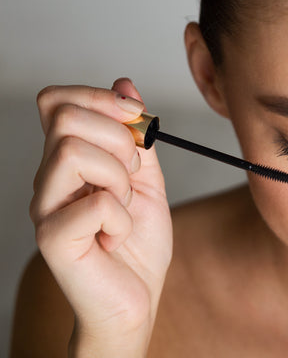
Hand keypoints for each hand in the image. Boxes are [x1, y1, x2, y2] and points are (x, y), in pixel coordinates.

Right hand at [29, 78, 172, 355]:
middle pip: (65, 117)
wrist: (137, 297)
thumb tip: (125, 84)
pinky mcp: (52, 238)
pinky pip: (95, 202)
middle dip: (118, 139)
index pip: (58, 100)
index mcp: (68, 159)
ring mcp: (45, 207)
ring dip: (119, 179)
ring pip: (74, 151)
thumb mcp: (147, 179)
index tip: (136, 117)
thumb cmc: (138, 242)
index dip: (99, 97)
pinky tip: (115, 236)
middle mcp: (48, 178)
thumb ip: (136, 136)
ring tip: (123, 208)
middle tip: (131, 176)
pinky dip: (122, 218)